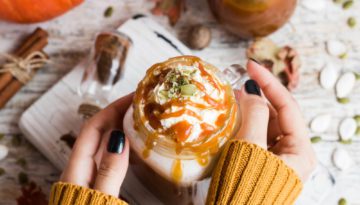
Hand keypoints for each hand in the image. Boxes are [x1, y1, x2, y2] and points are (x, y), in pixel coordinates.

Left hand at [60, 93, 132, 196]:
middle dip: (118, 114)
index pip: (93, 128)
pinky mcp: (98, 185)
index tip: (132, 97)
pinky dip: (123, 146)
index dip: (112, 109)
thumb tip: (118, 139)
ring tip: (141, 118)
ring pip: (105, 145)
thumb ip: (109, 171)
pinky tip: (134, 144)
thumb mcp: (100, 196)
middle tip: (140, 103)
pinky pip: (111, 158)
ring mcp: (89, 177)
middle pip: (98, 133)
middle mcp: (81, 169)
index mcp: (76, 170)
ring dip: (121, 128)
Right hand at [234, 60, 315, 180]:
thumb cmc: (243, 186)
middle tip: (239, 81)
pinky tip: (234, 115)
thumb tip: (252, 92)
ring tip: (234, 97)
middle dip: (259, 96)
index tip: (250, 64)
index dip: (269, 82)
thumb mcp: (249, 147)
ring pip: (266, 124)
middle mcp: (293, 153)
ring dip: (251, 109)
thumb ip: (253, 115)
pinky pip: (257, 134)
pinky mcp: (263, 160)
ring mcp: (278, 157)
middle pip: (277, 114)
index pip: (287, 106)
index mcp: (300, 150)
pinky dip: (246, 122)